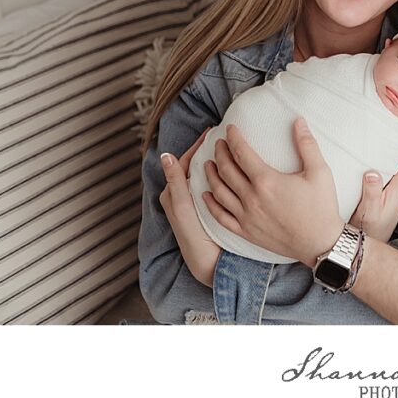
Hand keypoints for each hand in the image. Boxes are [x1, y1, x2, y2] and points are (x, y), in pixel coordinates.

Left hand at [158, 128, 220, 286]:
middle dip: (207, 151)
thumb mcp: (182, 208)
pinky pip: (213, 187)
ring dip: (215, 162)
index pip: (184, 162)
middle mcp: (181, 199)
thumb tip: (164, 155)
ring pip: (204, 176)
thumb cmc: (194, 239)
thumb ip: (175, 182)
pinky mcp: (207, 213)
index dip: (198, 146)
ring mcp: (195, 206)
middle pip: (194, 167)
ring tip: (229, 150)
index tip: (213, 132)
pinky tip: (233, 173)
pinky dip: (221, 177)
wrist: (210, 266)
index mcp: (172, 195)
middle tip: (223, 137)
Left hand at [202, 120, 343, 266]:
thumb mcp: (320, 171)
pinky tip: (206, 195)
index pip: (242, 153)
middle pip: (227, 170)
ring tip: (208, 163)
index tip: (230, 128)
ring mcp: (246, 216)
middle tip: (218, 143)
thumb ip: (307, 144)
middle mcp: (252, 198)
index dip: (234, 138)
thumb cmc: (321, 207)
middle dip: (220, 153)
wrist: (320, 243)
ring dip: (211, 175)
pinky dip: (211, 204)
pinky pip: (221, 217)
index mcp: (267, 181)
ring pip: (219, 192)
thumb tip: (299, 121)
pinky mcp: (246, 231)